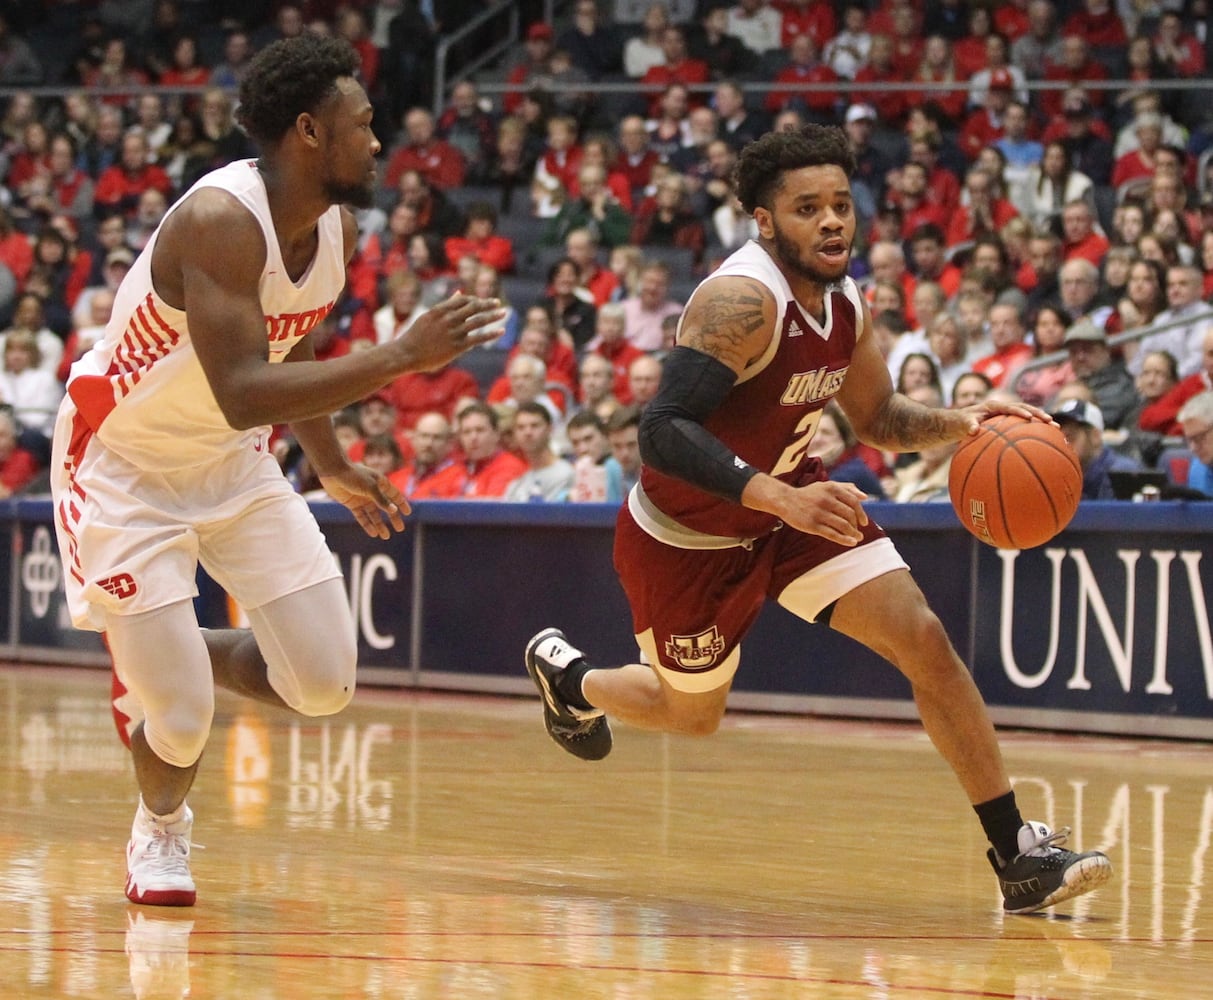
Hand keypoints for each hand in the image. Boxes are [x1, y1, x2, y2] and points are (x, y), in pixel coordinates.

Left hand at [320, 464, 409, 538]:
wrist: (333, 472)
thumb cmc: (354, 475)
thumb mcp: (370, 487)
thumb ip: (381, 500)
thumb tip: (394, 511)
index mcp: (381, 483)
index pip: (394, 495)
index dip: (401, 504)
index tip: (408, 513)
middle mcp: (373, 492)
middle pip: (386, 507)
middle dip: (393, 518)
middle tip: (400, 528)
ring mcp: (363, 498)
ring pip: (374, 514)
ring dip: (380, 525)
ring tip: (386, 536)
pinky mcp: (353, 504)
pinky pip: (362, 517)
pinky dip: (367, 525)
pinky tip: (373, 533)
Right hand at [394, 293, 504, 371]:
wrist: (406, 353)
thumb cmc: (416, 336)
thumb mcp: (428, 316)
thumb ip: (445, 306)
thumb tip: (459, 293)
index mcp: (440, 310)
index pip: (463, 300)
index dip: (475, 300)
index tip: (483, 302)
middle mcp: (448, 319)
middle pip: (473, 307)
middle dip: (488, 304)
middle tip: (498, 304)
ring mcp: (453, 332)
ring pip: (478, 321)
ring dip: (493, 316)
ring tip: (504, 313)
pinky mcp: (457, 346)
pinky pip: (478, 338)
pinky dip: (491, 334)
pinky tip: (501, 331)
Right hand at [751, 477, 868, 545]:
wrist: (785, 500)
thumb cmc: (809, 494)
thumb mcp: (826, 486)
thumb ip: (846, 488)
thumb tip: (865, 497)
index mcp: (831, 488)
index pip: (853, 502)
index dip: (861, 513)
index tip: (864, 522)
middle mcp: (826, 499)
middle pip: (849, 514)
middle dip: (856, 525)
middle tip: (857, 531)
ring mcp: (819, 513)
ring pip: (843, 525)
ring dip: (853, 533)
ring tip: (857, 538)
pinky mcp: (812, 525)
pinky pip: (832, 534)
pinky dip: (844, 540)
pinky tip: (851, 543)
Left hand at [958, 398, 1053, 436]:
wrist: (956, 423)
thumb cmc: (958, 423)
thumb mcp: (962, 423)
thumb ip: (968, 425)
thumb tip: (974, 431)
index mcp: (993, 406)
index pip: (1010, 407)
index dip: (1020, 412)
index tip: (1030, 418)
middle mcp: (1002, 409)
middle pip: (1025, 409)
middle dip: (1039, 415)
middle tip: (1051, 422)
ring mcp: (1007, 415)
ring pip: (1028, 416)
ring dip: (1041, 422)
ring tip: (1056, 429)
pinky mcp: (1008, 423)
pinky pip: (1024, 426)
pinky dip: (1034, 431)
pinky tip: (1045, 441)